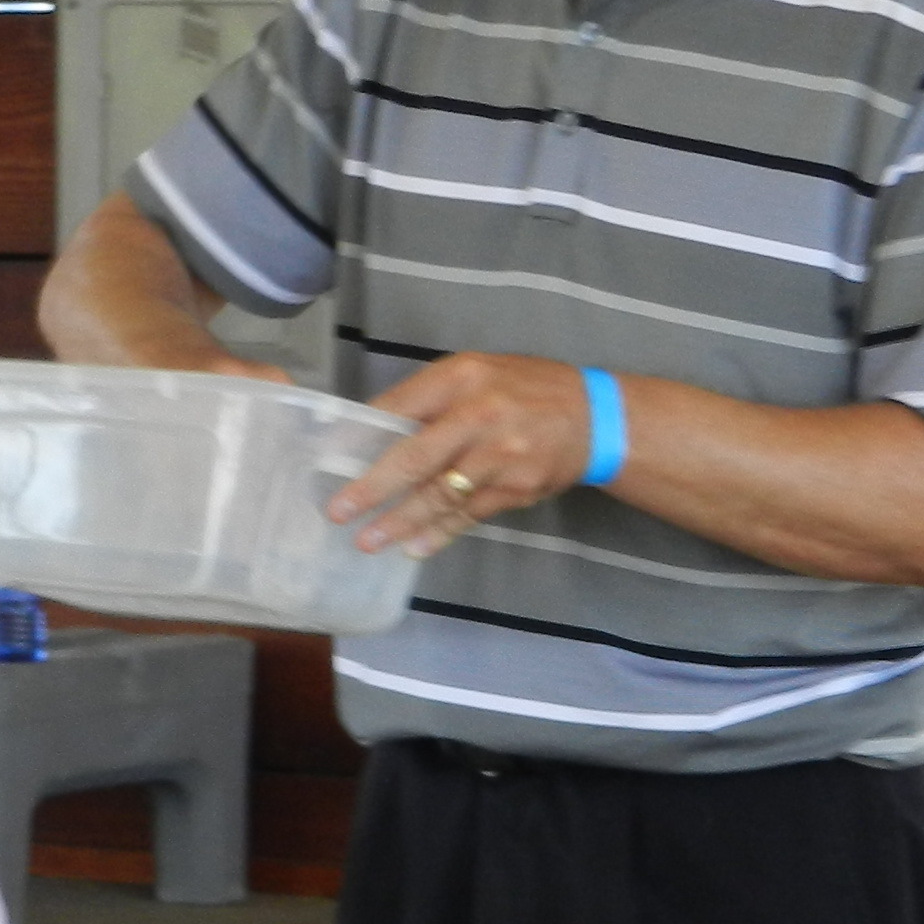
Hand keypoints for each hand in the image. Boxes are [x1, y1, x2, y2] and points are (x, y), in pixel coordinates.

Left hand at [325, 353, 596, 554]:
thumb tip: (373, 430)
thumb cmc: (523, 390)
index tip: (328, 458)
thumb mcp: (477, 374)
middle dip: (373, 488)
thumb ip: (431, 399)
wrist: (595, 416)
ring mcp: (501, 455)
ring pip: (441, 493)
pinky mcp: (516, 487)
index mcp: (462, 377)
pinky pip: (469, 514)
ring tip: (368, 540)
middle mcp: (480, 414)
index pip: (399, 406)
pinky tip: (414, 548)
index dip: (361, 434)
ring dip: (402, 520)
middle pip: (415, 455)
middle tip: (339, 511)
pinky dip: (440, 533)